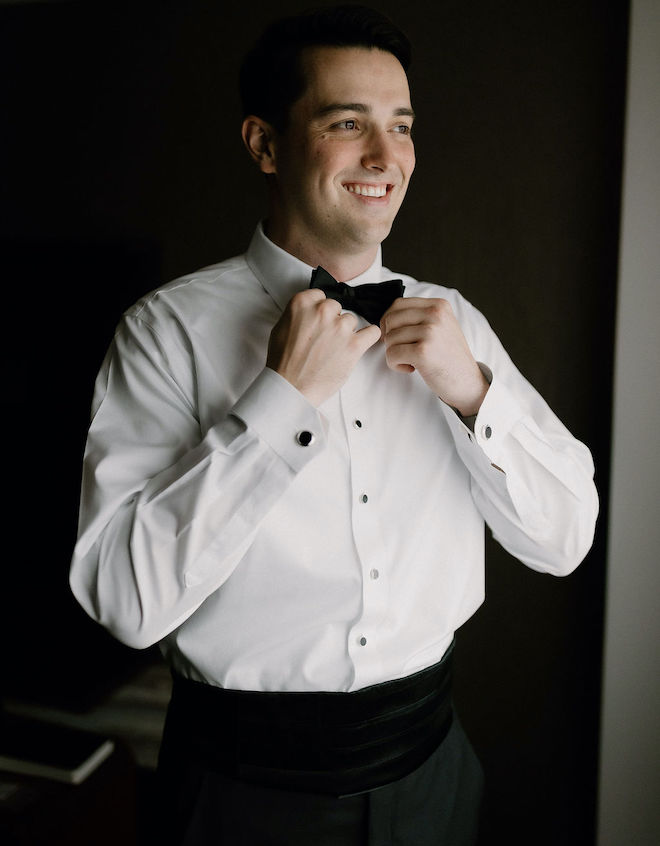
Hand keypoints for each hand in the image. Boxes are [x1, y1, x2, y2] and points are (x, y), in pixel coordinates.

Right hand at [267, 289, 381, 406]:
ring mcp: (340, 327)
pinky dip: (369, 337)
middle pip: (336, 307)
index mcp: (302, 303)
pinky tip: (361, 343)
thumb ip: (297, 314)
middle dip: (332, 321)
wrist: (291, 387)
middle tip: (324, 339)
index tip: (318, 321)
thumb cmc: (283, 362)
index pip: (320, 296)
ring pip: (351, 320)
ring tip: (334, 349)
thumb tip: (308, 311)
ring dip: (346, 332)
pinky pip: (373, 332)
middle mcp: (322, 311)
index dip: (319, 311)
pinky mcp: (354, 345)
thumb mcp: (279, 328)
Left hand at [380, 297, 488, 415]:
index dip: (389, 322)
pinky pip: (392, 354)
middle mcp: (435, 314)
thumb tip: (386, 318)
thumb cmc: (449, 357)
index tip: (395, 337)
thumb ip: (420, 317)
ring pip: (389, 338)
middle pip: (391, 320)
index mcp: (439, 305)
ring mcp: (429, 332)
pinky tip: (410, 368)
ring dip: (393, 353)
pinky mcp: (422, 351)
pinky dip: (395, 364)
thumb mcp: (441, 327)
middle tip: (403, 351)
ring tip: (409, 361)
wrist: (467, 382)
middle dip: (389, 338)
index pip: (398, 304)